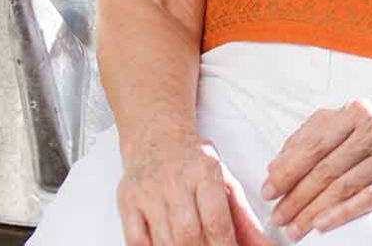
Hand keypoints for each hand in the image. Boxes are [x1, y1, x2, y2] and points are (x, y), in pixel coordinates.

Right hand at [116, 133, 272, 245]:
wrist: (157, 137)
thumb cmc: (194, 161)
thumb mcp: (226, 181)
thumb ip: (244, 217)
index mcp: (205, 172)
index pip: (216, 221)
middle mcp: (174, 181)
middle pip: (188, 234)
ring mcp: (147, 193)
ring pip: (163, 241)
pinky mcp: (127, 203)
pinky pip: (136, 240)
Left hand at [260, 99, 371, 239]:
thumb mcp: (345, 121)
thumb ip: (309, 137)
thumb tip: (275, 167)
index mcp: (356, 111)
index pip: (313, 145)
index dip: (287, 171)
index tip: (268, 191)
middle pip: (326, 169)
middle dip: (296, 197)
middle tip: (278, 217)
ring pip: (343, 186)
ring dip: (313, 211)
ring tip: (294, 228)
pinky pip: (369, 198)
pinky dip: (343, 212)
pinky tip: (323, 225)